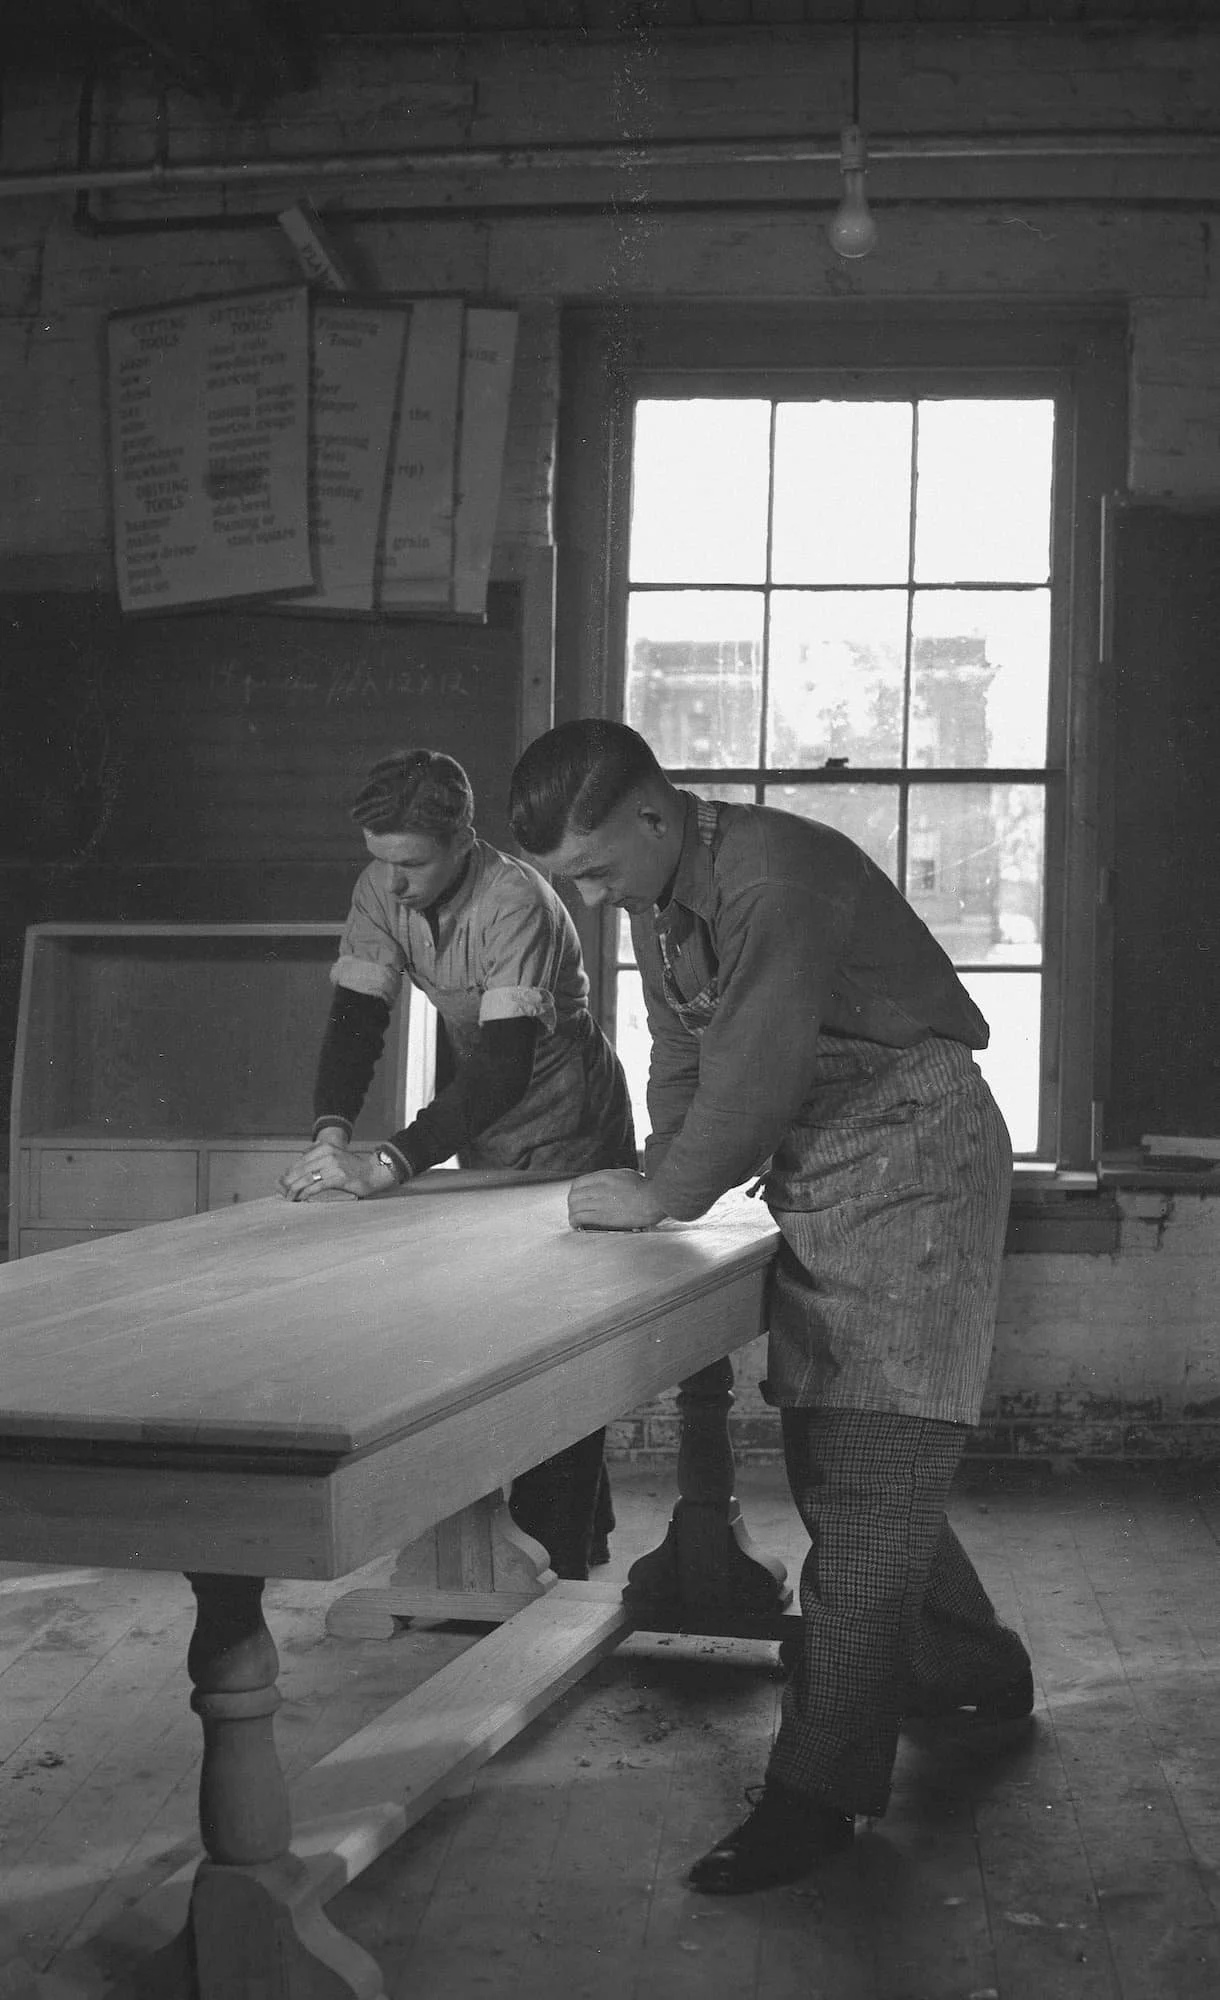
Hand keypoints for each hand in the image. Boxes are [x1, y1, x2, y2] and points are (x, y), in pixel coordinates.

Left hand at [279, 1137, 396, 1201]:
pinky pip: (317, 1186)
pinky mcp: (338, 1178)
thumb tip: (299, 1160)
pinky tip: (301, 1198)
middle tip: (281, 1192)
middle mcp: (327, 1154)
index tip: (281, 1183)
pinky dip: (306, 1193)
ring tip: (289, 1197)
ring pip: (306, 1178)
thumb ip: (317, 1154)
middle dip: (288, 1182)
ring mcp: (333, 1166)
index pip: (300, 1161)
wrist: (372, 1172)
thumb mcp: (334, 1154)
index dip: (288, 1173)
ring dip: (295, 1189)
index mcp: (324, 1148)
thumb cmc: (351, 1167)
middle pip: (300, 1170)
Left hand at [567, 1169, 667, 1232]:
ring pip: (575, 1206)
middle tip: (575, 1211)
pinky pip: (580, 1217)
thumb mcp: (626, 1174)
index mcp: (604, 1177)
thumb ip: (611, 1178)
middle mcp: (599, 1187)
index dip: (574, 1192)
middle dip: (572, 1204)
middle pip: (574, 1195)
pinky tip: (577, 1226)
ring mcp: (600, 1201)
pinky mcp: (602, 1215)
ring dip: (572, 1214)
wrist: (653, 1199)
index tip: (576, 1199)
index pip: (578, 1183)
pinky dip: (575, 1221)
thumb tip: (605, 1183)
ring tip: (575, 1221)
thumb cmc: (645, 1187)